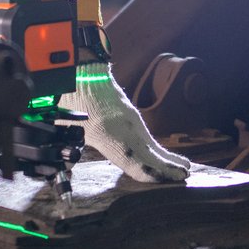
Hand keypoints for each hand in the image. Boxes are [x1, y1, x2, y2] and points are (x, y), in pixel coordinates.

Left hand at [59, 63, 191, 182]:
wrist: (83, 69)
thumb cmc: (71, 98)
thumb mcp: (64, 124)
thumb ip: (66, 149)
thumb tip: (64, 171)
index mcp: (106, 130)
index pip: (129, 156)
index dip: (144, 170)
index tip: (160, 179)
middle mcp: (123, 126)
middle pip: (146, 150)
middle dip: (165, 166)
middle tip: (183, 177)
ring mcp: (130, 119)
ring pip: (149, 144)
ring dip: (166, 158)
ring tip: (184, 169)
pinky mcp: (131, 116)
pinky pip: (146, 137)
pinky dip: (159, 149)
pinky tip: (167, 156)